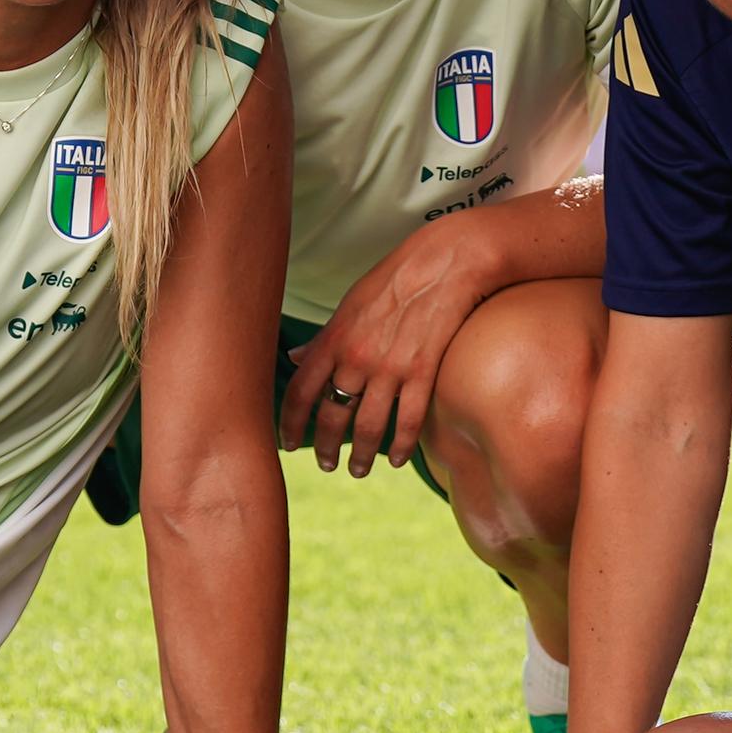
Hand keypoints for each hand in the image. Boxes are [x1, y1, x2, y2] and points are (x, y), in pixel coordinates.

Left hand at [278, 223, 496, 476]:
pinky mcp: (423, 372)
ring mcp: (390, 367)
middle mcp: (356, 357)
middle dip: (326, 448)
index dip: (289, 423)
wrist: (444, 263)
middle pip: (331, 416)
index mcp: (333, 339)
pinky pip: (408, 421)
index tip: (287, 444)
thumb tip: (295, 356)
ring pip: (368, 427)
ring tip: (359, 470)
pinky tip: (397, 460)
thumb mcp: (348, 305)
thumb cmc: (394, 280)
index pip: (299, 392)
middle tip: (326, 464)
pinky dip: (401, 446)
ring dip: (362, 456)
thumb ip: (324, 337)